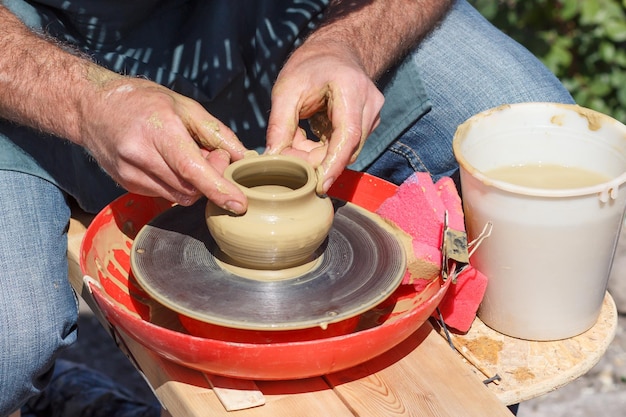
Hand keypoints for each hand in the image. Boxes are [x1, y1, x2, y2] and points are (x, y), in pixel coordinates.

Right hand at [79, 75, 248, 212]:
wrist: (92, 107)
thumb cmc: (143, 101)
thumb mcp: (185, 106)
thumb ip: (217, 133)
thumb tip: (244, 157)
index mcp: (159, 131)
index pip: (192, 170)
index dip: (218, 189)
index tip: (238, 204)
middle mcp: (141, 155)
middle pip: (190, 187)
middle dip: (210, 178)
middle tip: (212, 154)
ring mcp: (130, 174)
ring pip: (179, 195)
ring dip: (194, 183)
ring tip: (188, 155)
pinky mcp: (127, 184)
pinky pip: (165, 194)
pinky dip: (177, 183)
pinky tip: (170, 162)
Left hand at [265, 38, 383, 193]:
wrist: (335, 51)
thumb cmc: (309, 66)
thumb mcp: (286, 90)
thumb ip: (280, 125)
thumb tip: (273, 158)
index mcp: (351, 89)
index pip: (347, 135)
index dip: (334, 164)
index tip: (320, 185)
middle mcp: (369, 103)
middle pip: (347, 148)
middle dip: (317, 161)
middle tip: (288, 158)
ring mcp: (373, 114)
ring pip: (347, 151)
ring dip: (319, 155)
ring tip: (297, 140)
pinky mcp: (369, 124)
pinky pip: (346, 147)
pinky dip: (325, 149)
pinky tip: (309, 136)